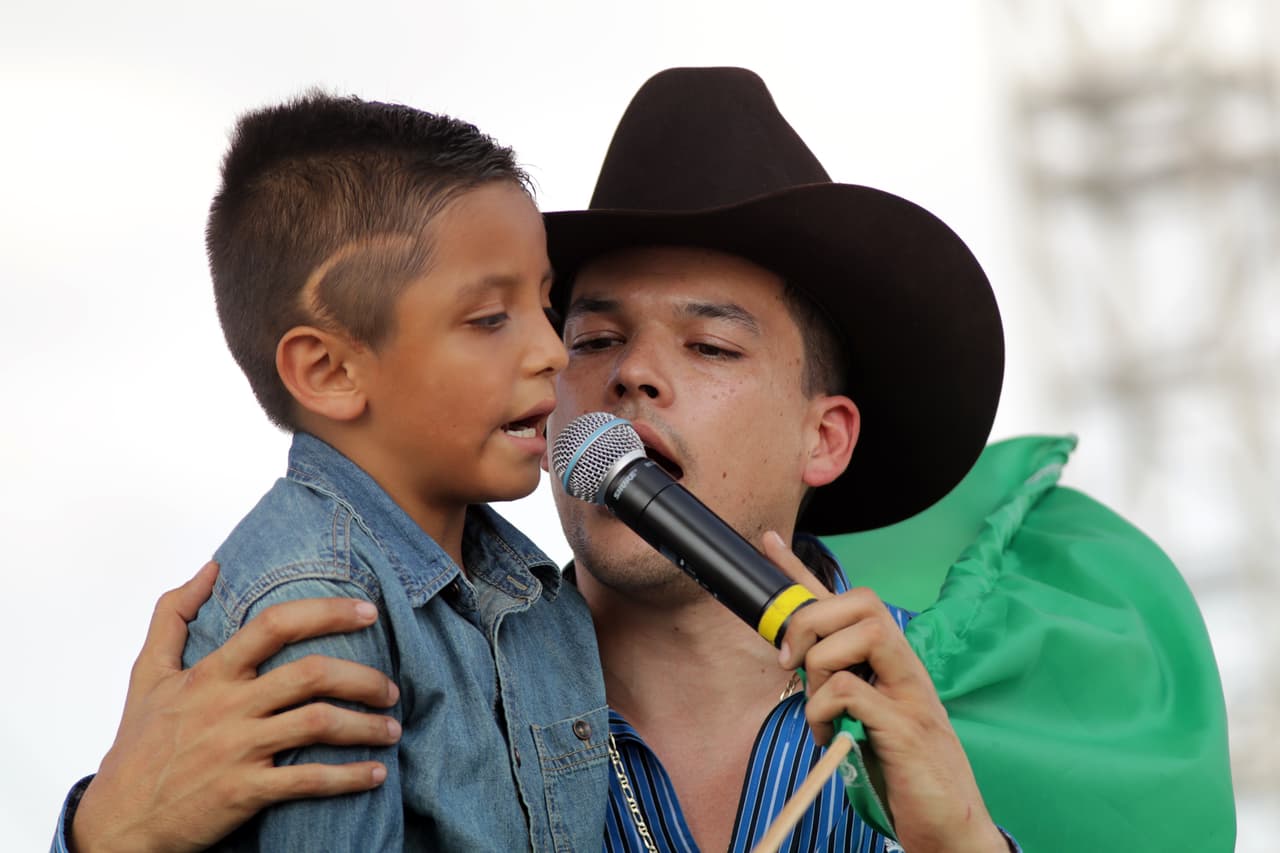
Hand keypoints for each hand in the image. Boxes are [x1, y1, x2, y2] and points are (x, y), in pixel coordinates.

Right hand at [71, 562, 401, 852]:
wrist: (117, 822)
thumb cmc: (138, 744)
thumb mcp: (146, 673)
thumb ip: (174, 614)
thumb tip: (211, 568)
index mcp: (210, 673)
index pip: (275, 625)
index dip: (327, 612)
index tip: (368, 611)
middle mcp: (227, 706)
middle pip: (312, 674)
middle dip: (364, 676)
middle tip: (392, 687)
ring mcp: (236, 749)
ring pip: (319, 723)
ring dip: (366, 726)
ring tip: (392, 730)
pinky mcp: (243, 793)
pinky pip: (308, 780)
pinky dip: (349, 776)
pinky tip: (375, 774)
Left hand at [765, 532, 1005, 852]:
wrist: (950, 826)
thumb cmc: (903, 773)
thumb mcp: (861, 718)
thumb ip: (837, 685)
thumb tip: (795, 663)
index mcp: (888, 662)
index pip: (846, 601)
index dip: (802, 570)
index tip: (768, 542)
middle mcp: (904, 667)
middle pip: (859, 601)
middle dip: (810, 622)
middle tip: (791, 665)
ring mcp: (910, 693)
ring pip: (861, 635)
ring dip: (821, 670)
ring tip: (820, 713)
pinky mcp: (907, 728)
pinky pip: (852, 692)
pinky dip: (826, 711)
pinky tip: (830, 737)